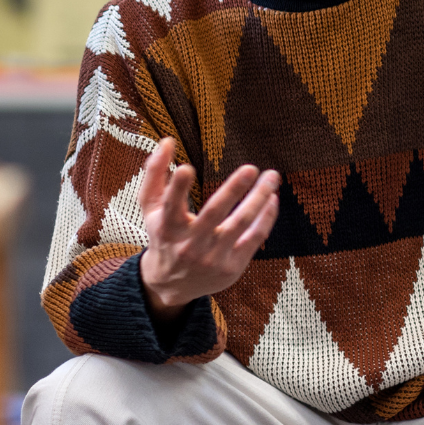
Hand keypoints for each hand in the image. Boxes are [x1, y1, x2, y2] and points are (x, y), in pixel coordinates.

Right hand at [136, 139, 279, 326]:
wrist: (172, 283)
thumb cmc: (164, 235)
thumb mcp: (151, 208)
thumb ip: (155, 173)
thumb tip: (167, 141)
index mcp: (167, 227)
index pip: (171, 205)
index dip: (177, 188)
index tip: (186, 168)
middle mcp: (189, 244)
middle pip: (214, 214)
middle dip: (233, 189)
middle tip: (251, 168)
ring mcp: (212, 257)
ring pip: (240, 224)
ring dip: (259, 198)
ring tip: (272, 177)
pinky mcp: (231, 267)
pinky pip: (254, 238)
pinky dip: (265, 218)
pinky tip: (272, 199)